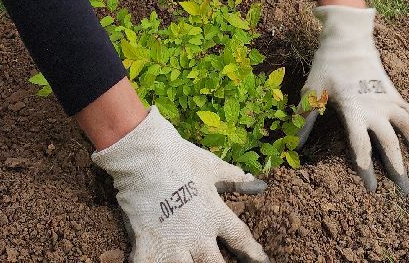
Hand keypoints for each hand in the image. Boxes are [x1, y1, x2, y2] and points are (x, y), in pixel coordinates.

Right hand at [91, 107, 268, 262]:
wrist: (145, 156)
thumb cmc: (180, 158)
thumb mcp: (211, 166)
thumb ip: (234, 178)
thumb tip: (258, 183)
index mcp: (214, 214)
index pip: (240, 238)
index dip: (253, 253)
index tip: (262, 261)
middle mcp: (197, 234)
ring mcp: (173, 243)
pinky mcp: (148, 245)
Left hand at [297, 5, 408, 194]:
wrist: (349, 37)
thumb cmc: (328, 64)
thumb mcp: (312, 91)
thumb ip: (304, 119)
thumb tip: (293, 146)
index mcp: (354, 109)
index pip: (362, 146)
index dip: (366, 170)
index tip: (372, 189)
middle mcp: (376, 107)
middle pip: (391, 143)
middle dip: (399, 169)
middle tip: (405, 193)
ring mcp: (388, 99)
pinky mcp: (393, 92)